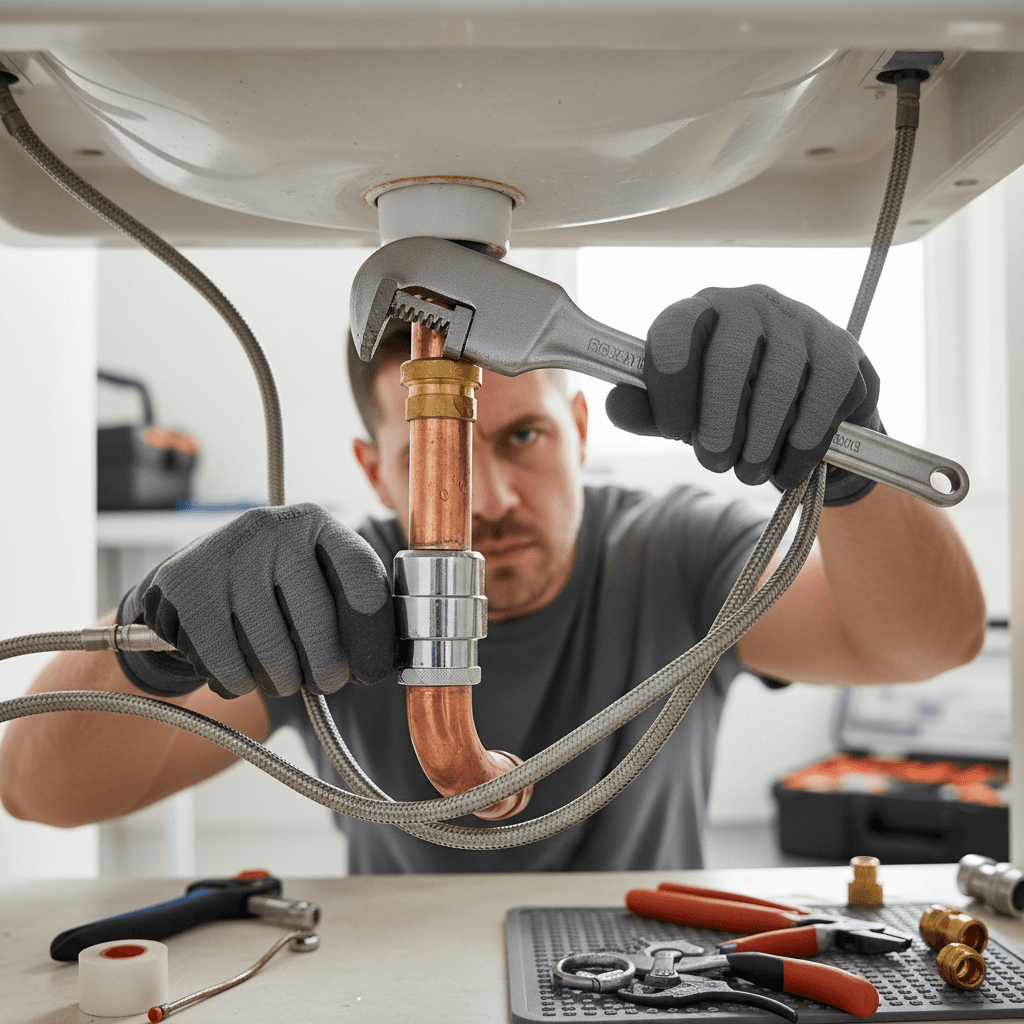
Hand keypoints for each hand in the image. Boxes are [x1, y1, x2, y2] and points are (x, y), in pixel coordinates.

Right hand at [116, 504, 393, 697]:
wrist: (190, 581)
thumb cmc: (274, 589)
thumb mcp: (315, 577)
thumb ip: (351, 605)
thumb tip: (385, 661)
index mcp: (316, 523)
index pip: (358, 567)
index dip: (373, 621)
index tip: (373, 664)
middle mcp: (273, 528)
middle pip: (317, 619)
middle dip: (328, 670)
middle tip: (327, 683)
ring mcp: (227, 555)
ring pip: (272, 651)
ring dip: (283, 681)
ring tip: (282, 677)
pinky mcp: (186, 587)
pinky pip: (228, 663)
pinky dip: (241, 683)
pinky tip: (241, 672)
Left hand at [605, 285, 881, 504]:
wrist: (803, 417)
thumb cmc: (730, 411)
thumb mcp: (683, 413)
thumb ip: (648, 411)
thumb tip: (615, 404)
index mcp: (697, 313)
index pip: (673, 333)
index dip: (670, 389)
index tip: (675, 431)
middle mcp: (747, 305)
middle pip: (729, 357)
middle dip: (719, 421)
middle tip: (714, 461)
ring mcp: (799, 322)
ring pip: (779, 380)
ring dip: (761, 440)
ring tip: (750, 472)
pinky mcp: (842, 350)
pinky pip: (824, 396)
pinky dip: (804, 441)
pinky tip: (788, 466)